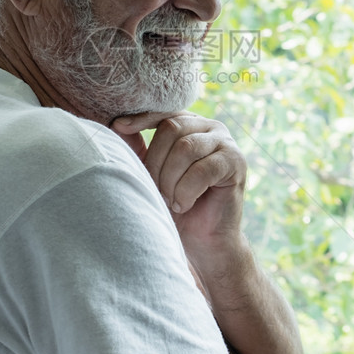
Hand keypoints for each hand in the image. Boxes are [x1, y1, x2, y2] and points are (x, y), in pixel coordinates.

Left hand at [110, 111, 246, 271]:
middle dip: (156, 162)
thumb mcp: (151, 174)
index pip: (164, 112)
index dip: (141, 118)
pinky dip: (187, 190)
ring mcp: (226, 143)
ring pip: (186, 148)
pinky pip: (204, 169)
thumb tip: (117, 124)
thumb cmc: (174, 205)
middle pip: (172, 128)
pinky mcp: (236, 162)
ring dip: (171, 179)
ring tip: (170, 201)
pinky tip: (184, 205)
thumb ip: (138, 149)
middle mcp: (209, 127)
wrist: (202, 241)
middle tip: (156, 191)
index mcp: (189, 124)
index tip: (118, 127)